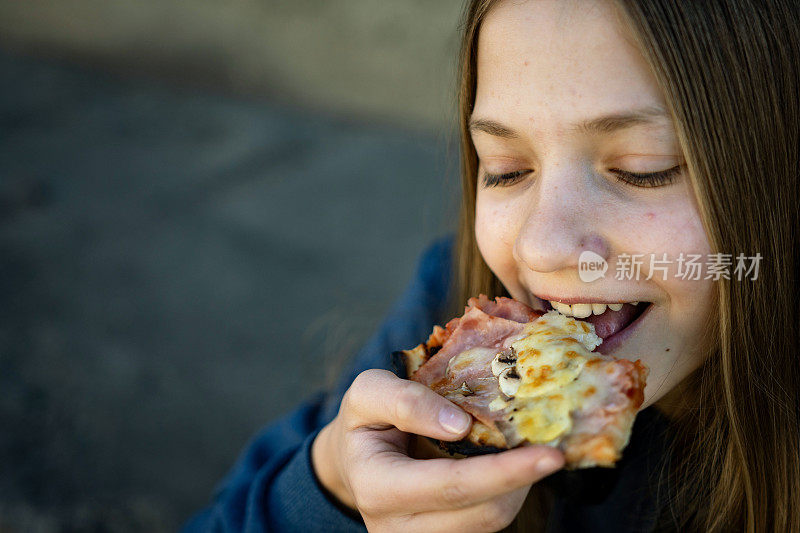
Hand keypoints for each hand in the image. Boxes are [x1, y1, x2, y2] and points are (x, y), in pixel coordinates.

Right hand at [311, 369, 563, 531]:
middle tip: (554, 449)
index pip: (452, 485)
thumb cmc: (365, 421)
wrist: (355, 460)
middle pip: (482, 514)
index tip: (550, 454)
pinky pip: (487, 524)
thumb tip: (460, 424)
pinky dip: (507, 495)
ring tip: (526, 452)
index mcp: (378, 488)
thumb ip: (404, 401)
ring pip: (490, 523)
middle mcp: (397, 528)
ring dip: (517, 487)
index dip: (504, 471)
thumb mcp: (368, 393)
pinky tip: (510, 469)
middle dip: (523, 480)